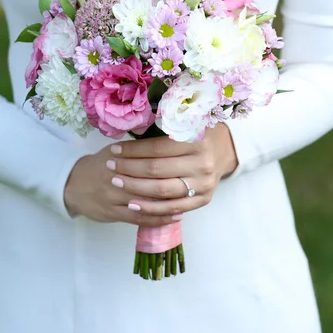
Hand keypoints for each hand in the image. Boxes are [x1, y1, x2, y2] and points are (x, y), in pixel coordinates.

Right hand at [64, 144, 181, 227]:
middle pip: (148, 181)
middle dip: (172, 183)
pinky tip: (173, 217)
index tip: (187, 161)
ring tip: (187, 203)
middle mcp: (115, 176)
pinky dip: (158, 219)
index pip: (147, 160)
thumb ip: (139, 149)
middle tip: (192, 184)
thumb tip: (168, 140)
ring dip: (168, 204)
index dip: (168, 161)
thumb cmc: (101, 164)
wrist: (72, 184)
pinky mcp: (113, 213)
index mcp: (117, 157)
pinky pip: (139, 219)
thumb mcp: (116, 150)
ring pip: (146, 202)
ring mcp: (113, 197)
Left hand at [105, 123, 237, 217]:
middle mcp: (203, 163)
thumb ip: (162, 127)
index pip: (157, 148)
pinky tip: (132, 204)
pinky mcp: (203, 200)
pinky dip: (150, 208)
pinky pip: (172, 208)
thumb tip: (128, 130)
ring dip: (135, 188)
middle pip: (157, 170)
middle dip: (129, 168)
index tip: (114, 150)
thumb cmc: (195, 134)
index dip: (133, 150)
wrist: (222, 151)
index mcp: (197, 140)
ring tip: (116, 182)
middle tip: (110, 166)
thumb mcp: (184, 124)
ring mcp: (204, 184)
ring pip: (162, 191)